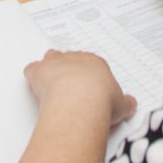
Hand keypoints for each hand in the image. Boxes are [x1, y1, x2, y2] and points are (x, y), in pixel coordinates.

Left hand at [6, 51, 136, 162]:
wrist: (81, 102)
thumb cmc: (102, 101)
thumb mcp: (122, 105)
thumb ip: (125, 103)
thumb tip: (131, 104)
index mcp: (96, 63)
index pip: (90, 64)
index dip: (88, 77)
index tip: (88, 88)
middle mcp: (74, 59)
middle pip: (69, 58)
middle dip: (69, 70)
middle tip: (71, 89)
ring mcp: (55, 63)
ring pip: (50, 58)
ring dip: (50, 69)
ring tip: (53, 86)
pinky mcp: (39, 72)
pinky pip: (32, 70)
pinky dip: (32, 77)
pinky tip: (35, 88)